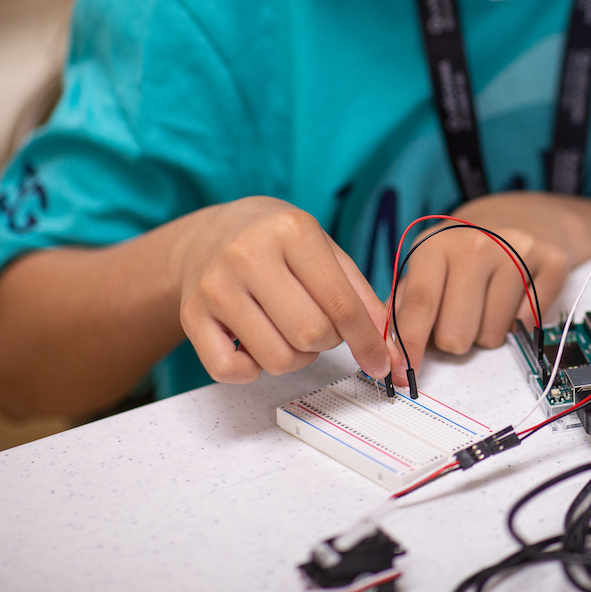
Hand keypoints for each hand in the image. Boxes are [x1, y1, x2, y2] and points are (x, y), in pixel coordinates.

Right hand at [176, 196, 391, 382]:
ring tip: (292, 331)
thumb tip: (388, 347)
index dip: (368, 340)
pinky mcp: (190, 315)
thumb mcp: (326, 251)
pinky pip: (230, 371)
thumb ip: (360, 296)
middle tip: (324, 327)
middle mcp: (248, 255)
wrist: (212, 232)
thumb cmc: (279, 244)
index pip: (340, 304)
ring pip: (276, 358)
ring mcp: (215, 286)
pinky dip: (253, 370)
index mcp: (292, 231)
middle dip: (329, 342)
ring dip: (297, 357)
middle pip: (310, 334)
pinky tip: (259, 343)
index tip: (381, 362)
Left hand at [388, 192, 580, 382]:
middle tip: (461, 316)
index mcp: (436, 245)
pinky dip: (520, 321)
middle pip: (455, 334)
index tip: (403, 373)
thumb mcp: (429, 262)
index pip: (419, 305)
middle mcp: (476, 244)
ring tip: (490, 301)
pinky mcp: (552, 260)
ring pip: (492, 337)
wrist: (524, 215)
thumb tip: (385, 348)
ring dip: (487, 331)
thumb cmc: (468, 248)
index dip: (409, 345)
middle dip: (455, 339)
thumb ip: (403, 303)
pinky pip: (527, 324)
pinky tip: (516, 295)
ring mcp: (517, 250)